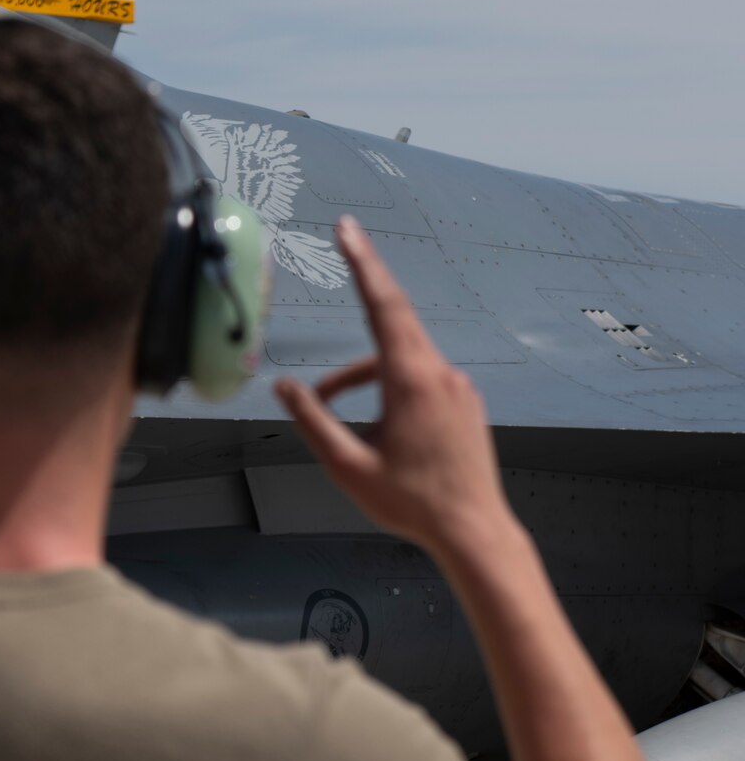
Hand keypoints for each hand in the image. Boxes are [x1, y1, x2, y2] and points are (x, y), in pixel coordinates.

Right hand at [274, 217, 517, 558]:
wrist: (474, 530)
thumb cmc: (408, 502)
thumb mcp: (347, 466)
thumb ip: (313, 421)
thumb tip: (285, 387)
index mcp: (411, 382)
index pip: (383, 307)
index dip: (363, 265)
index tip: (348, 230)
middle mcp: (440, 374)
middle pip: (392, 324)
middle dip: (365, 292)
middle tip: (345, 242)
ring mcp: (458, 388)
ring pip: (402, 362)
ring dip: (366, 379)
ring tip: (348, 429)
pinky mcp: (466, 404)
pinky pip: (421, 381)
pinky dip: (391, 391)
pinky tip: (381, 435)